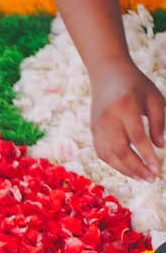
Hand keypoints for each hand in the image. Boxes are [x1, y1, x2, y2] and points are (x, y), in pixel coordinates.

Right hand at [89, 60, 165, 180]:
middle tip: (151, 178)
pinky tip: (127, 169)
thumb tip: (159, 147)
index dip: (148, 156)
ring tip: (141, 177)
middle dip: (137, 168)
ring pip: (111, 156)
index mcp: (126, 106)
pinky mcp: (93, 132)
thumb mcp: (153, 97)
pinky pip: (103, 154)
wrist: (107, 73)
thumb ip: (158, 122)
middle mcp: (109, 119)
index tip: (158, 169)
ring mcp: (98, 126)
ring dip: (126, 170)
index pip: (137, 138)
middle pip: (122, 151)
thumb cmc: (135, 84)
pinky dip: (115, 164)